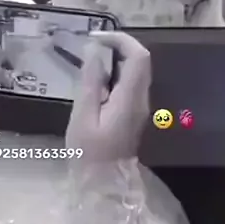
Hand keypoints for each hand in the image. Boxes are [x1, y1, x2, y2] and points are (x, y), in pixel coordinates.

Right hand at [66, 32, 150, 161]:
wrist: (105, 186)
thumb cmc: (89, 154)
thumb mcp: (83, 116)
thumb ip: (91, 82)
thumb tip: (94, 51)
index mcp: (131, 99)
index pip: (139, 57)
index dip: (121, 40)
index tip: (97, 37)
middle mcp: (141, 100)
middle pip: (140, 62)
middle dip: (119, 47)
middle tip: (91, 46)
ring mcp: (140, 108)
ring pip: (136, 73)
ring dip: (116, 61)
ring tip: (89, 62)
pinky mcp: (133, 115)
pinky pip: (129, 86)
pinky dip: (115, 76)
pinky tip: (95, 83)